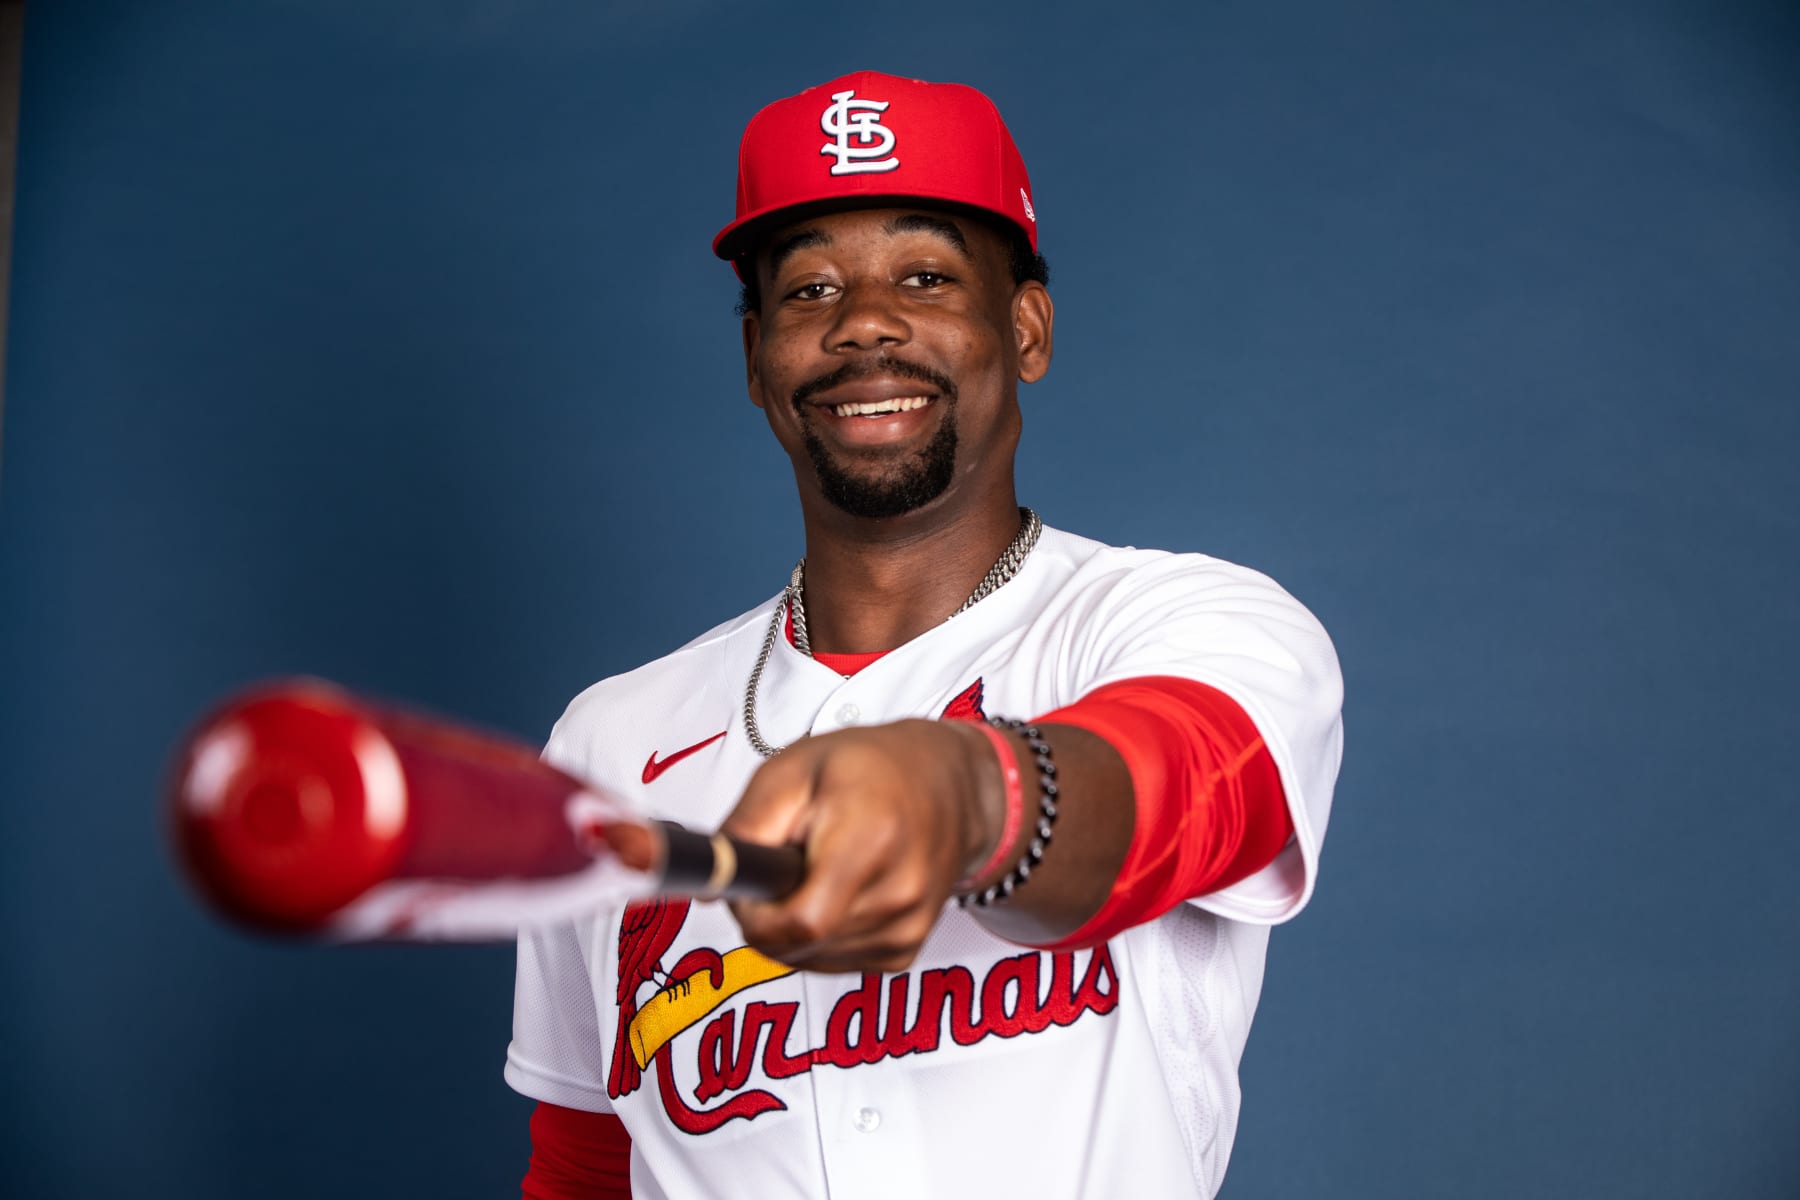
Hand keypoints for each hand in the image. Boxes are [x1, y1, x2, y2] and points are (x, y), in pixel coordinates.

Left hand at [721, 719, 1001, 972]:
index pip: (799, 922)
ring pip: (810, 959)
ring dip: (791, 927)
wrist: (950, 785)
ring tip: (811, 871)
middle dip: (767, 915)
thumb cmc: (872, 768)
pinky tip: (834, 891)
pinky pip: (833, 962)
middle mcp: (899, 892)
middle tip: (774, 866)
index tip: (746, 888)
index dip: (756, 915)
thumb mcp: (794, 768)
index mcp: (871, 838)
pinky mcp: (905, 950)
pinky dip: (818, 936)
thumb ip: (747, 824)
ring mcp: (907, 928)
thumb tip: (711, 880)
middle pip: (797, 944)